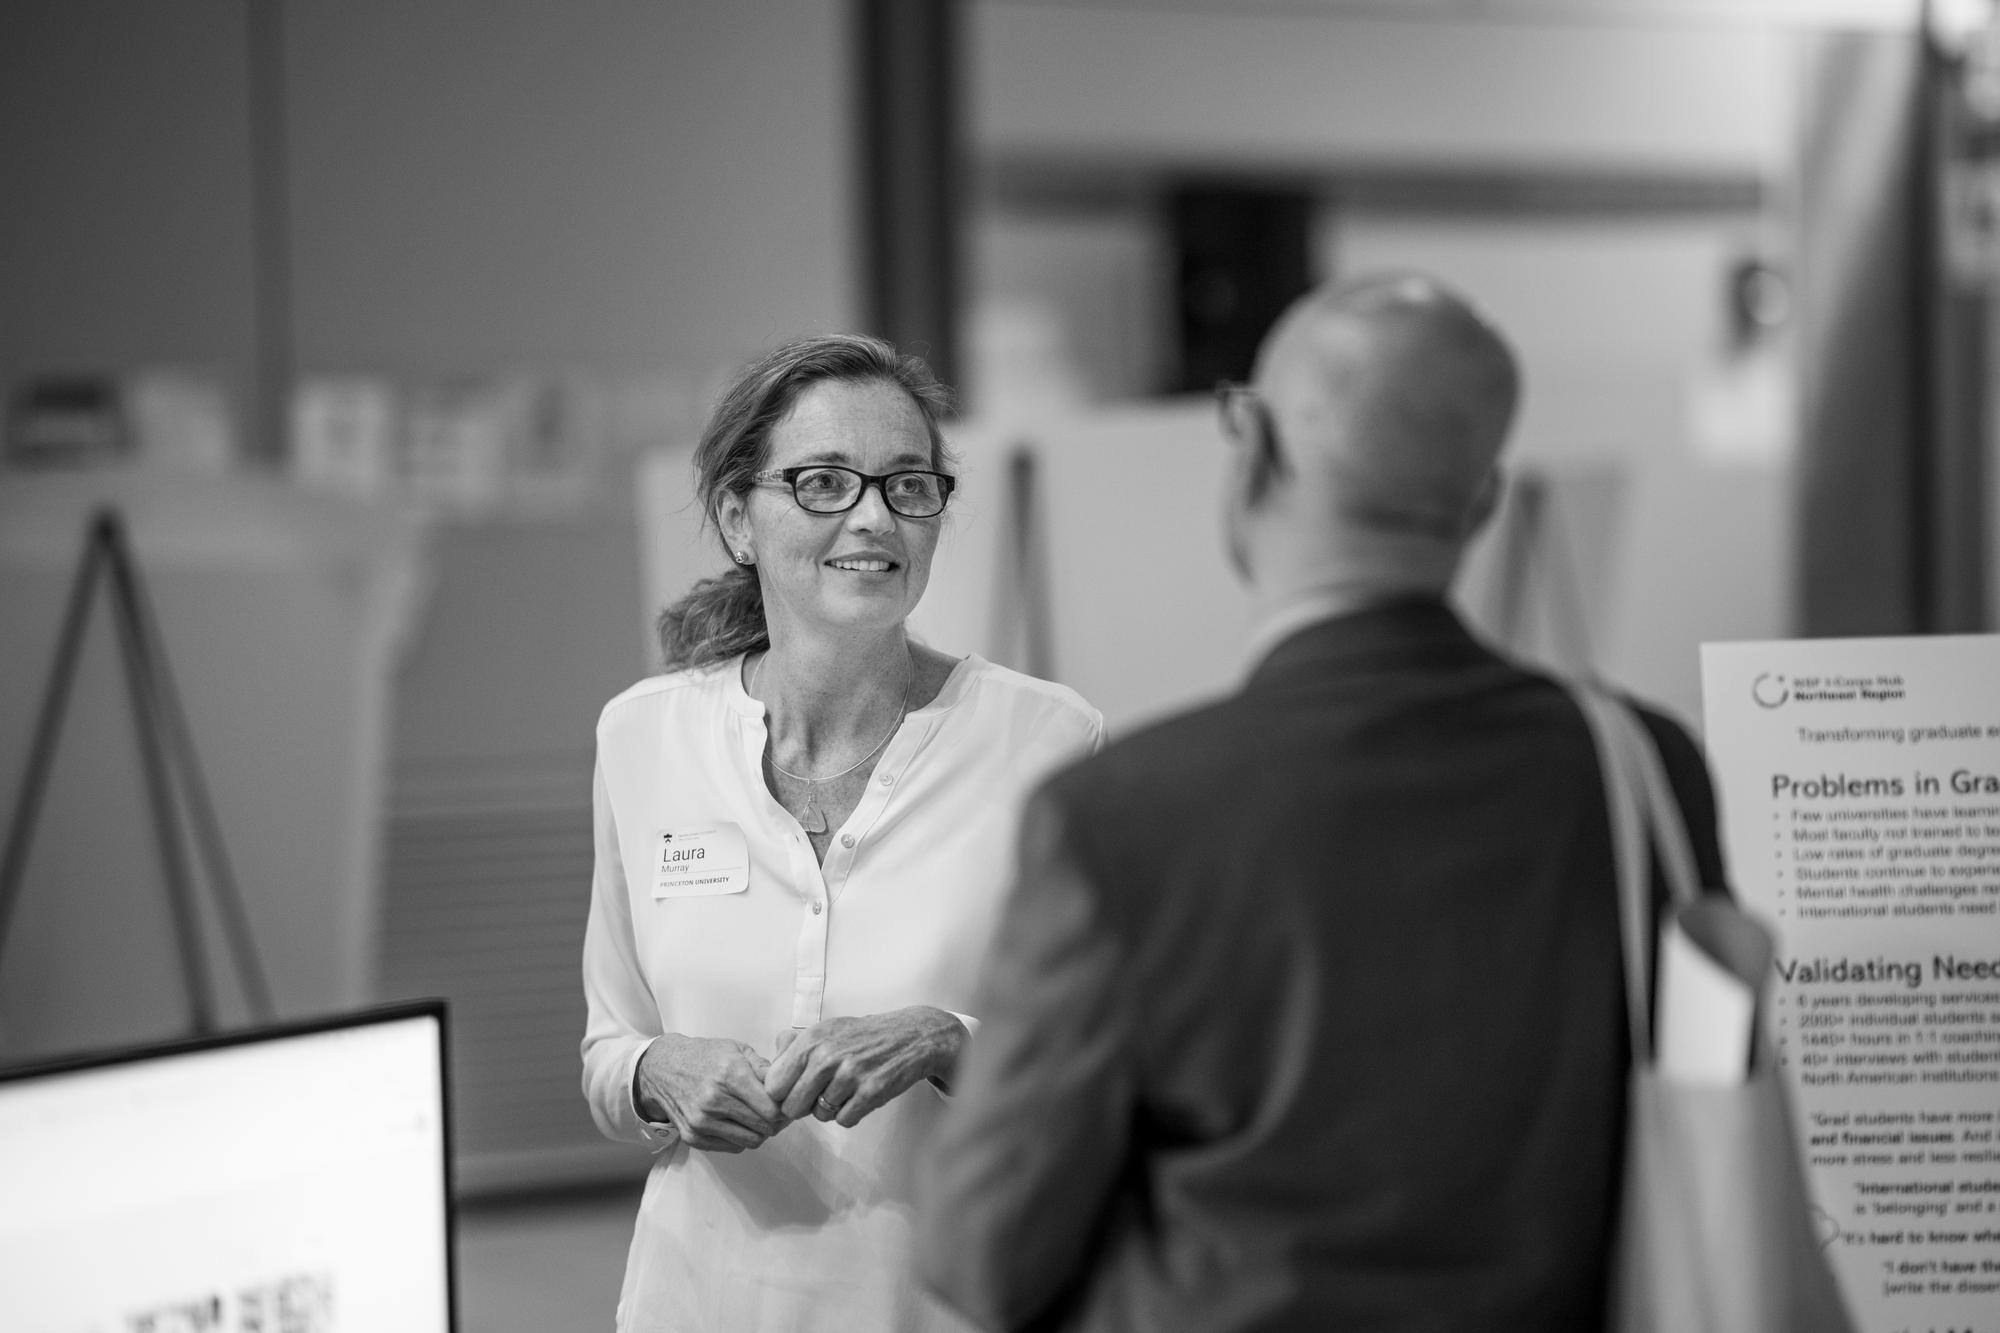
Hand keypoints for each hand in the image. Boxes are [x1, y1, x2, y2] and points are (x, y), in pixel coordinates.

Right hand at [636, 1033, 786, 1152]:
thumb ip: (765, 1068)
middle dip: (776, 1122)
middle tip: (777, 1114)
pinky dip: (740, 1138)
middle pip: (764, 1127)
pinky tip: (737, 1122)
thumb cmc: (704, 1056)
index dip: (784, 1109)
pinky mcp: (693, 1137)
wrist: (662, 1068)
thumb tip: (789, 1084)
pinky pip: (732, 1147)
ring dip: (759, 1132)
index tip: (786, 1104)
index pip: (771, 1109)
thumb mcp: (737, 1050)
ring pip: (750, 1141)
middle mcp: (714, 1100)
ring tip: (757, 1117)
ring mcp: (702, 1122)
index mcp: (730, 1074)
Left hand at [763, 1007, 967, 1127]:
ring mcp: (850, 1074)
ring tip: (845, 1090)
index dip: (782, 1093)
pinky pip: (844, 1120)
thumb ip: (794, 1045)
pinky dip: (851, 1114)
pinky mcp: (872, 1092)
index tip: (793, 1091)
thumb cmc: (863, 1035)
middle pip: (792, 1107)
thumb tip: (769, 1063)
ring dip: (830, 1109)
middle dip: (804, 1106)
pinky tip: (860, 1096)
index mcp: (811, 1039)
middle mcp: (827, 1056)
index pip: (773, 1085)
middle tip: (820, 1094)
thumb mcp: (826, 1029)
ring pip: (819, 1116)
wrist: (911, 1036)